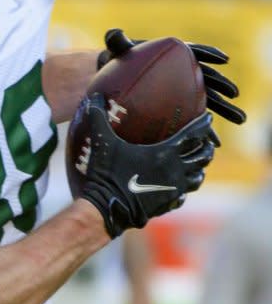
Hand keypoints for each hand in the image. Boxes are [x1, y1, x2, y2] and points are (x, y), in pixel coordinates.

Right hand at [77, 93, 216, 237]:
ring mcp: (173, 189)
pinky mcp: (166, 204)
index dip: (202, 125)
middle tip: (205, 141)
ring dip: (199, 169)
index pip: (193, 135)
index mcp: (165, 153)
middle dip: (206, 147)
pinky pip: (182, 195)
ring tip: (198, 164)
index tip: (208, 118)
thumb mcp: (102, 142)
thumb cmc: (107, 173)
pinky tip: (179, 188)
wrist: (108, 208)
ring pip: (197, 178)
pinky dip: (184, 189)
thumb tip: (95, 95)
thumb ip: (99, 117)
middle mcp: (175, 171)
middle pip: (202, 157)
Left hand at [96, 28, 245, 124]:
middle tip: (233, 93)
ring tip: (239, 119)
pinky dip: (205, 128)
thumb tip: (113, 33)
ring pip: (207, 99)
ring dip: (224, 109)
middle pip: (207, 78)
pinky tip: (215, 142)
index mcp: (175, 54)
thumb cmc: (120, 59)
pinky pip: (194, 116)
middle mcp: (183, 71)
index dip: (209, 54)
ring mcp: (183, 88)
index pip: (196, 52)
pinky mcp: (179, 104)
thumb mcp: (118, 49)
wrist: (117, 75)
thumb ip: (117, 40)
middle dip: (222, 85)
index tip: (223, 59)